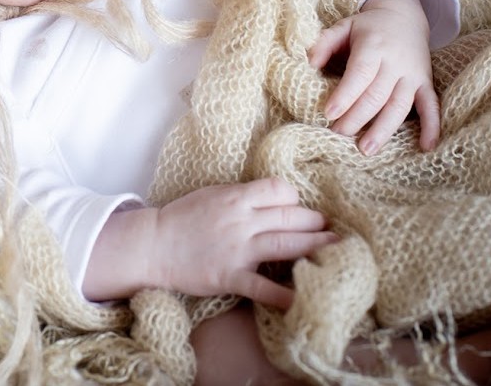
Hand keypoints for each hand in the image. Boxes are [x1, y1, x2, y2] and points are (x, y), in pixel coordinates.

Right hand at [152, 178, 333, 308]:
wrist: (154, 244)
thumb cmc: (182, 217)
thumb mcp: (212, 195)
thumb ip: (241, 197)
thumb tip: (272, 199)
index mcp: (235, 197)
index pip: (280, 190)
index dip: (294, 198)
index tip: (297, 207)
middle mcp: (241, 220)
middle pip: (291, 216)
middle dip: (315, 222)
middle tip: (331, 228)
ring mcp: (237, 249)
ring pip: (286, 244)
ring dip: (316, 247)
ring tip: (336, 248)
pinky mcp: (231, 276)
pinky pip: (264, 287)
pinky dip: (286, 295)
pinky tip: (305, 299)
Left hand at [310, 0, 438, 155]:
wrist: (404, 16)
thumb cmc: (367, 27)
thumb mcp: (344, 26)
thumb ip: (325, 42)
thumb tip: (310, 63)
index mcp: (373, 47)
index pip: (359, 74)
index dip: (345, 95)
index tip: (329, 114)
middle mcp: (395, 62)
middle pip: (376, 95)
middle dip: (356, 117)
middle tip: (337, 133)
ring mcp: (413, 74)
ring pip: (400, 105)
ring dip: (383, 129)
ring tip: (366, 149)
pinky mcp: (425, 82)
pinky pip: (431, 106)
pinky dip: (432, 126)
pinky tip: (426, 147)